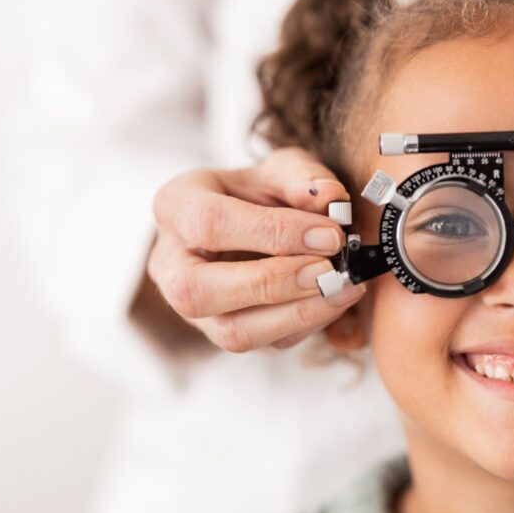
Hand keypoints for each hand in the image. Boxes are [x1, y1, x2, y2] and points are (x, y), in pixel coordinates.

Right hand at [148, 148, 364, 351]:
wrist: (252, 220)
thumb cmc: (262, 191)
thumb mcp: (282, 169)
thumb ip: (304, 177)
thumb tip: (331, 197)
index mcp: (176, 206)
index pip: (210, 223)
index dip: (273, 232)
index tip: (330, 235)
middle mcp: (170, 263)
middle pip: (199, 290)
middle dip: (274, 284)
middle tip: (330, 271)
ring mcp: (192, 306)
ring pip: (230, 332)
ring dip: (296, 315)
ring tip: (343, 289)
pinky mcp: (223, 332)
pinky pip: (263, 343)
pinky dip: (306, 324)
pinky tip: (336, 299)